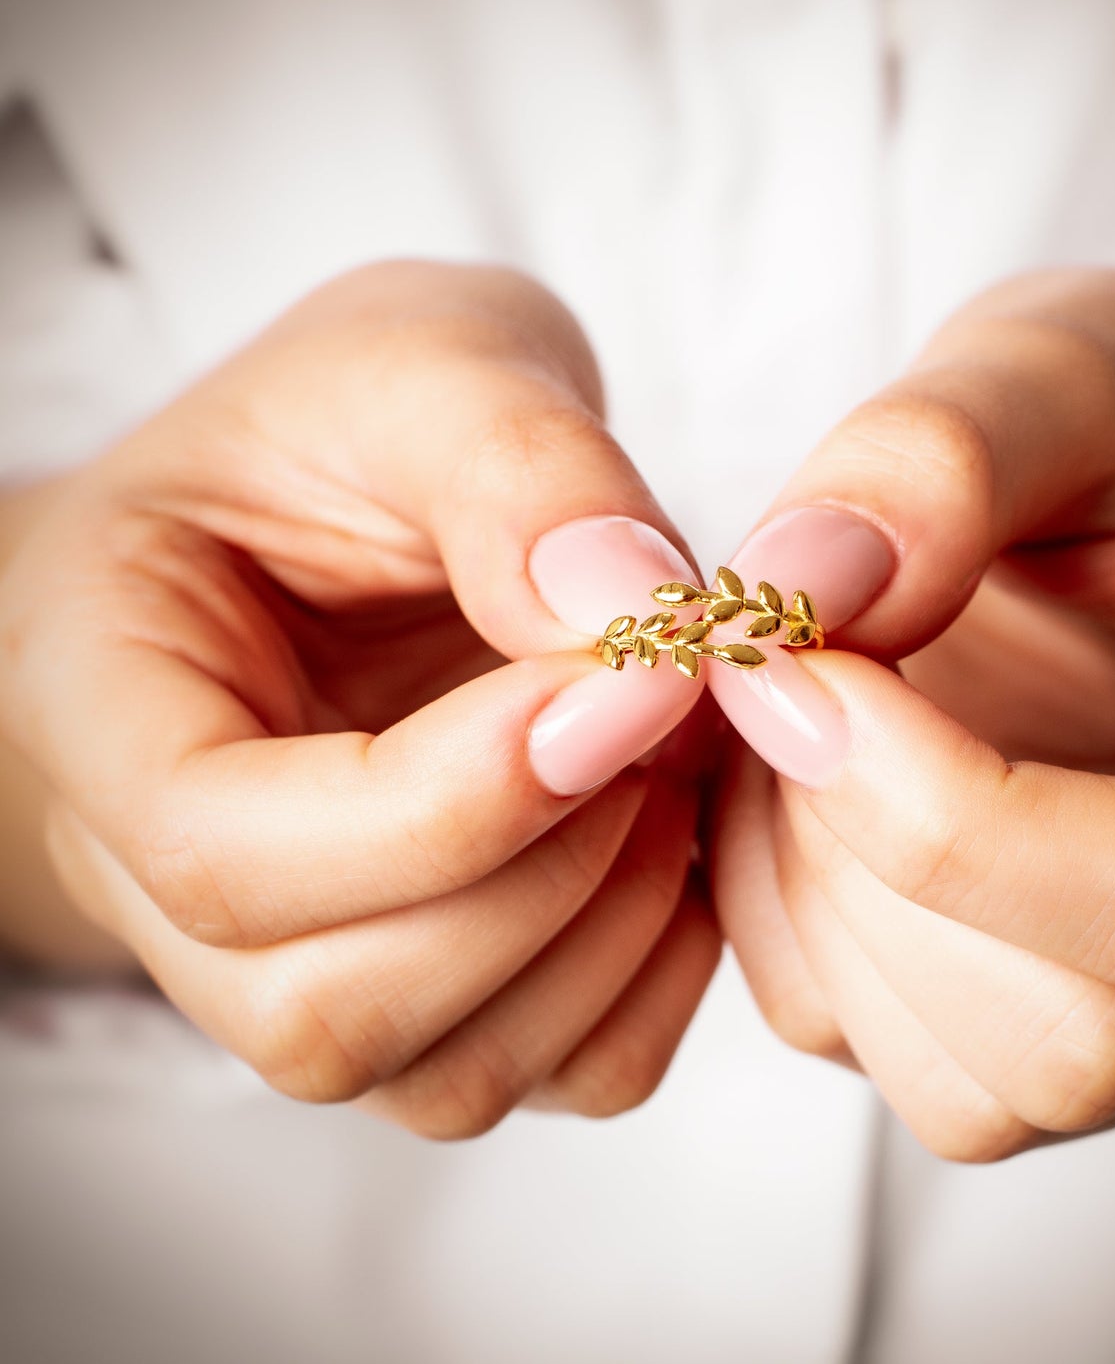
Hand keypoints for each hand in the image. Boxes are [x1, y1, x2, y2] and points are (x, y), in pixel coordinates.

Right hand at [0, 261, 720, 1134]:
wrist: (369, 484)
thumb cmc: (350, 421)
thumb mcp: (420, 365)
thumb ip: (512, 467)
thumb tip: (633, 615)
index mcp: (109, 702)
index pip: (217, 846)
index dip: (445, 801)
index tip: (623, 687)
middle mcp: (183, 878)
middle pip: (324, 1008)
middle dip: (538, 877)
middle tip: (657, 716)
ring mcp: (315, 952)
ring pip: (445, 1073)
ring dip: (608, 932)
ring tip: (672, 762)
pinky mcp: (444, 985)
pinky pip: (556, 1071)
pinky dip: (653, 977)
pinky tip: (680, 833)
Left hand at [709, 269, 1114, 1159]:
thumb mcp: (1074, 359)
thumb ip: (951, 445)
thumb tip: (801, 585)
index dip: (941, 813)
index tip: (797, 665)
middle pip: (1079, 1040)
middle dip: (867, 867)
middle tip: (792, 680)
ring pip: (973, 1086)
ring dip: (817, 901)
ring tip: (808, 721)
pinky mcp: (1054, 1019)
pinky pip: (881, 1055)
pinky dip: (789, 930)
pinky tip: (802, 793)